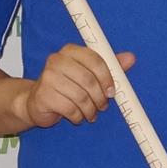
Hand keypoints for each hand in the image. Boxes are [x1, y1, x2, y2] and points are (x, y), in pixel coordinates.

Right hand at [16, 45, 132, 126]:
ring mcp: (47, 77)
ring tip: (91, 114)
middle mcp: (56, 60)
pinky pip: (69, 108)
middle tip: (102, 106)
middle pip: (88, 79)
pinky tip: (77, 117)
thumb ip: (110, 66)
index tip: (112, 91)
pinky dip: (78, 116)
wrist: (36, 101)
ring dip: (90, 109)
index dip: (107, 77)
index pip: (95, 60)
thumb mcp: (88, 74)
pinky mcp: (43, 95)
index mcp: (70, 51)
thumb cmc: (66, 86)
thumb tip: (131, 58)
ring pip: (80, 96)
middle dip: (99, 97)